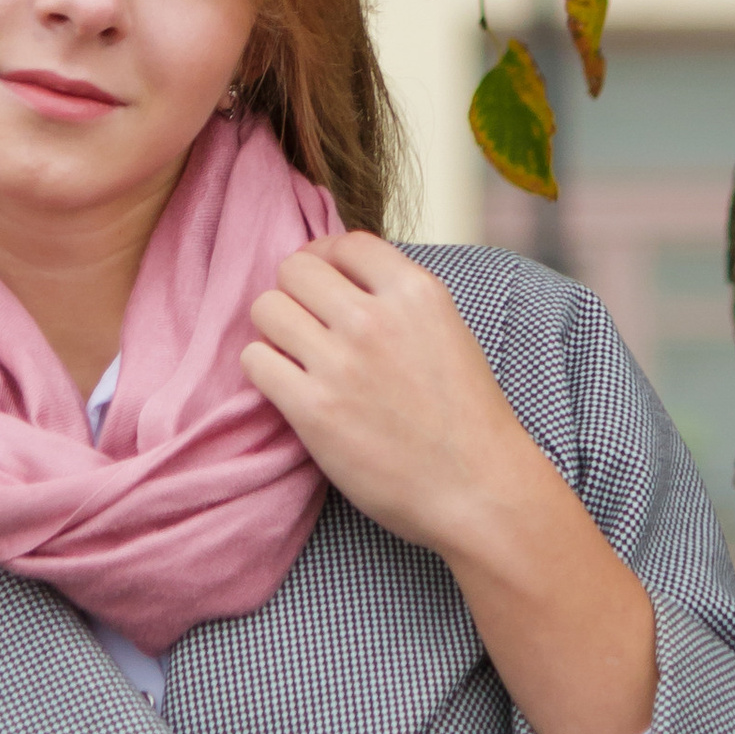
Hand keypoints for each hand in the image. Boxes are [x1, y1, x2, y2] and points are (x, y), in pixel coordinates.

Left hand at [242, 230, 544, 555]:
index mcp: (417, 292)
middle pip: (295, 269)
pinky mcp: (314, 409)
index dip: (327, 260)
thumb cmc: (466, 418)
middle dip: (296, 293)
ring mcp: (342, 363)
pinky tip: (289, 387)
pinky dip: (265, 370)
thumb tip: (341, 273)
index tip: (325, 285)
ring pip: (267, 308)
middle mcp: (376, 318)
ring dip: (276, 331)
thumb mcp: (449, 332)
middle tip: (306, 324)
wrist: (478, 490)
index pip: (345, 243)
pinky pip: (255, 360)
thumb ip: (399, 299)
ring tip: (296, 356)